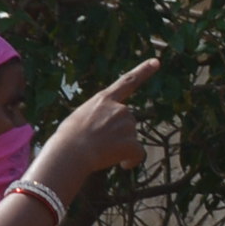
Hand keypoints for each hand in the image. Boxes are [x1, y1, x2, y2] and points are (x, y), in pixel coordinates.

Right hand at [37, 59, 159, 191]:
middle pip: (128, 122)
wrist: (70, 152)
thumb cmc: (68, 138)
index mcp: (104, 99)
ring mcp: (127, 124)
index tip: (156, 62)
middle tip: (99, 143)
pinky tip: (120, 164)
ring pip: (131, 139)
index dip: (143, 71)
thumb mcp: (80, 117)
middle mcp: (119, 108)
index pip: (127, 81)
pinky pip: (138, 154)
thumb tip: (107, 130)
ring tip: (102, 151)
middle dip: (118, 134)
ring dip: (121, 147)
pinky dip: (131, 161)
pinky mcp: (132, 142)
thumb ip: (98, 116)